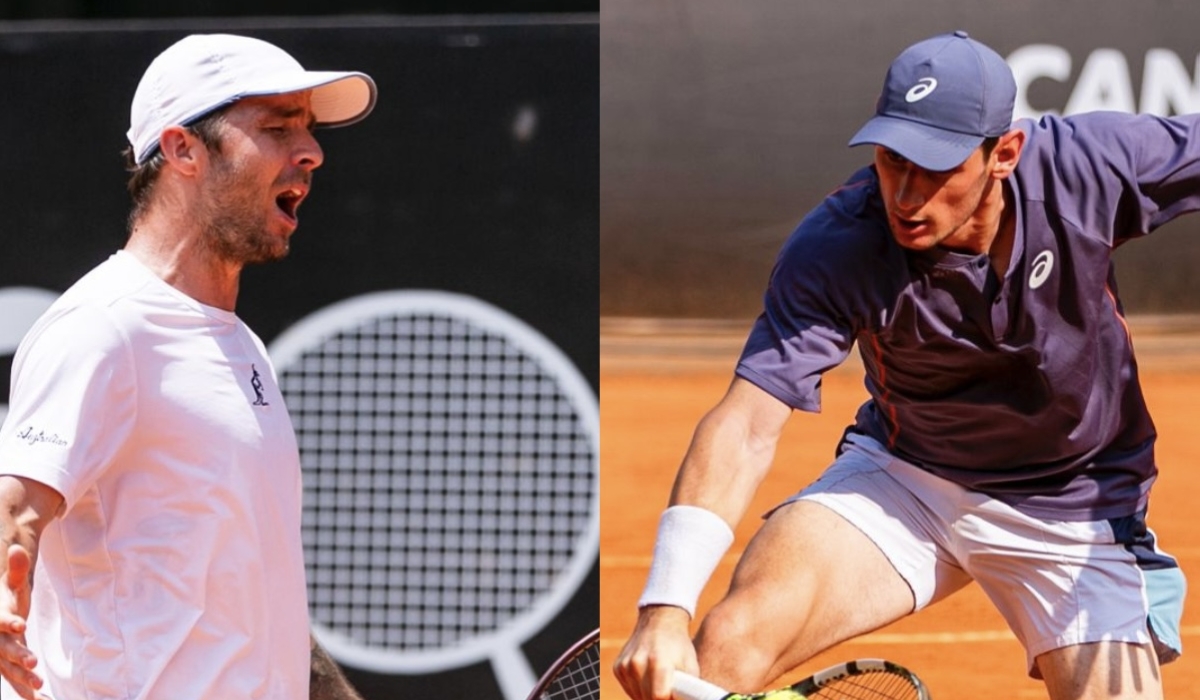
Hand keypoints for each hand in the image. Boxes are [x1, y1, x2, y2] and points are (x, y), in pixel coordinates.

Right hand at [0, 544, 46, 699]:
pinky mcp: (9, 668)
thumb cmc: (7, 598)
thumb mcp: (12, 585)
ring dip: (23, 678)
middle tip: (33, 661)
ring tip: (39, 685)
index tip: (21, 624)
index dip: (8, 623)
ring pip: (9, 669)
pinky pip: (17, 681)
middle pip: (4, 649)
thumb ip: (16, 569)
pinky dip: (27, 691)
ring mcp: (0, 657)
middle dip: (17, 655)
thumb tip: (17, 547)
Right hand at [613, 605, 696, 699]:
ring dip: (648, 695)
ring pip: (637, 696)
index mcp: (658, 663)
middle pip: (647, 699)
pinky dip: (639, 689)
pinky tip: (648, 677)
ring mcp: (625, 666)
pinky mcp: (618, 667)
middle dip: (658, 698)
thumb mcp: (690, 665)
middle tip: (668, 691)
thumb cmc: (678, 645)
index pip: (658, 697)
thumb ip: (689, 688)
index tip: (673, 696)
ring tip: (660, 682)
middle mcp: (637, 664)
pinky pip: (629, 689)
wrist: (659, 622)